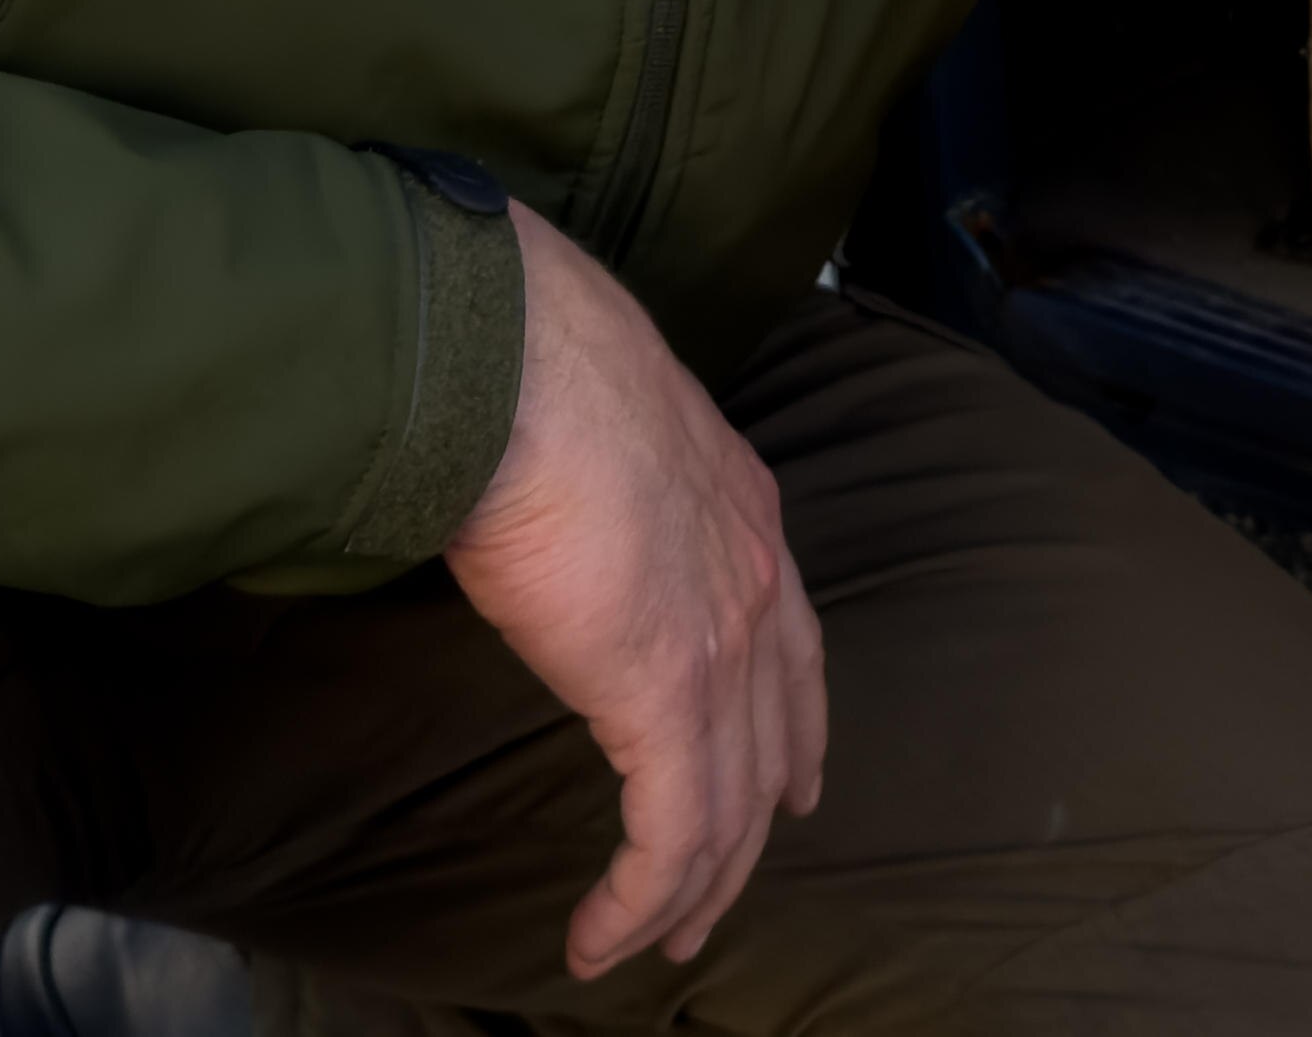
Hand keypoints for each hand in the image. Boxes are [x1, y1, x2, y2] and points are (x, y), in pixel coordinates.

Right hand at [444, 204, 826, 977]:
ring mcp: (721, 642)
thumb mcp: (598, 417)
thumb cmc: (526, 364)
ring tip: (647, 946)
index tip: (795, 784)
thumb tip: (544, 482)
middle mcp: (753, 578)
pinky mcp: (665, 699)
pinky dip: (639, 899)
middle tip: (712, 903)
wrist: (515, 365)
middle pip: (773, 741)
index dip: (796, 725)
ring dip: (687, 892)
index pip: (794, 643)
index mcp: (742, 507)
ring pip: (727, 806)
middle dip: (745, 834)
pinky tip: (601, 940)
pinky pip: (671, 835)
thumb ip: (603, 471)